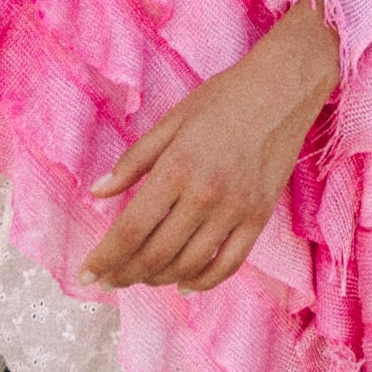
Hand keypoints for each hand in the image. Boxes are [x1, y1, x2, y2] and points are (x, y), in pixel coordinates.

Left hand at [82, 0, 339, 293]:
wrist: (283, 87)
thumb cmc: (223, 98)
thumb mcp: (172, 119)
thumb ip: (133, 160)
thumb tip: (97, 191)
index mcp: (176, 167)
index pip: (131, 229)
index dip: (105, 258)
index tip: (88, 274)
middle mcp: (204, 194)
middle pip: (156, 254)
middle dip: (125, 274)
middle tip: (109, 280)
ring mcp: (235, 209)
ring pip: (189, 264)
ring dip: (159, 279)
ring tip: (141, 278)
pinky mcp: (259, 216)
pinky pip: (229, 264)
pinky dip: (204, 282)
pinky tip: (185, 284)